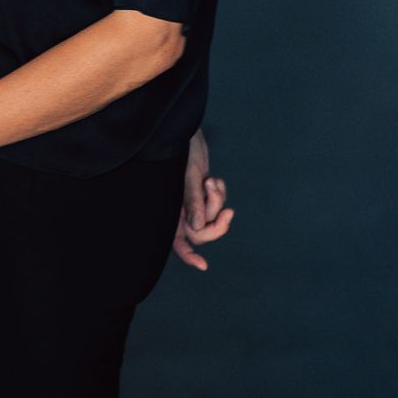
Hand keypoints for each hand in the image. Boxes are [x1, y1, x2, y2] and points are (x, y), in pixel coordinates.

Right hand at [173, 128, 233, 270]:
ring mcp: (191, 203)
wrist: (185, 132)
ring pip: (212, 216)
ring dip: (216, 200)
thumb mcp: (188, 177)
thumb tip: (198, 225)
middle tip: (229, 213)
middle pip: (202, 233)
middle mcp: (178, 211)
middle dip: (216, 224)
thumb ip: (192, 201)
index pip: (178, 242)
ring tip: (211, 181)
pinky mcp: (202, 194)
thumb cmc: (181, 151)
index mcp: (168, 213)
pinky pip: (217, 203)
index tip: (203, 265)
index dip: (188, 256)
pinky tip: (212, 179)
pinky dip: (218, 192)